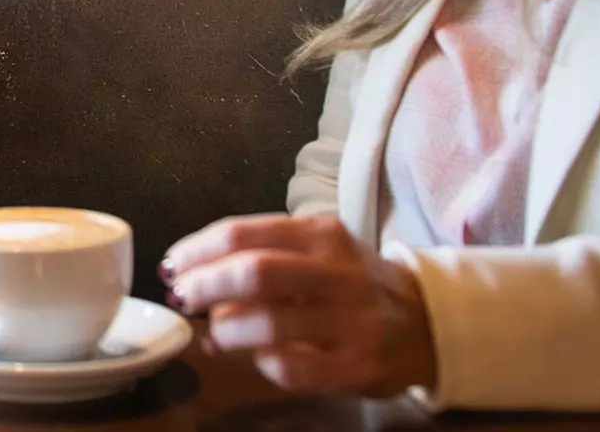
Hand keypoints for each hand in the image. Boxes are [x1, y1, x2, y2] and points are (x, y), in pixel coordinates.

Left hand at [160, 214, 434, 396]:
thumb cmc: (352, 281)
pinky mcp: (355, 367)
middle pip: (253, 273)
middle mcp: (338, 273)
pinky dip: (258, 362)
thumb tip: (192, 276)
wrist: (426, 322)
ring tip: (211, 333)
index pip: (243, 232)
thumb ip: (261, 256)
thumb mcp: (316, 251)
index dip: (197, 249)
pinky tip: (250, 356)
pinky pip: (290, 367)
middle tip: (182, 297)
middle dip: (204, 285)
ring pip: (267, 324)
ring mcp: (350, 322)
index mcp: (321, 234)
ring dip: (224, 329)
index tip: (173, 264)